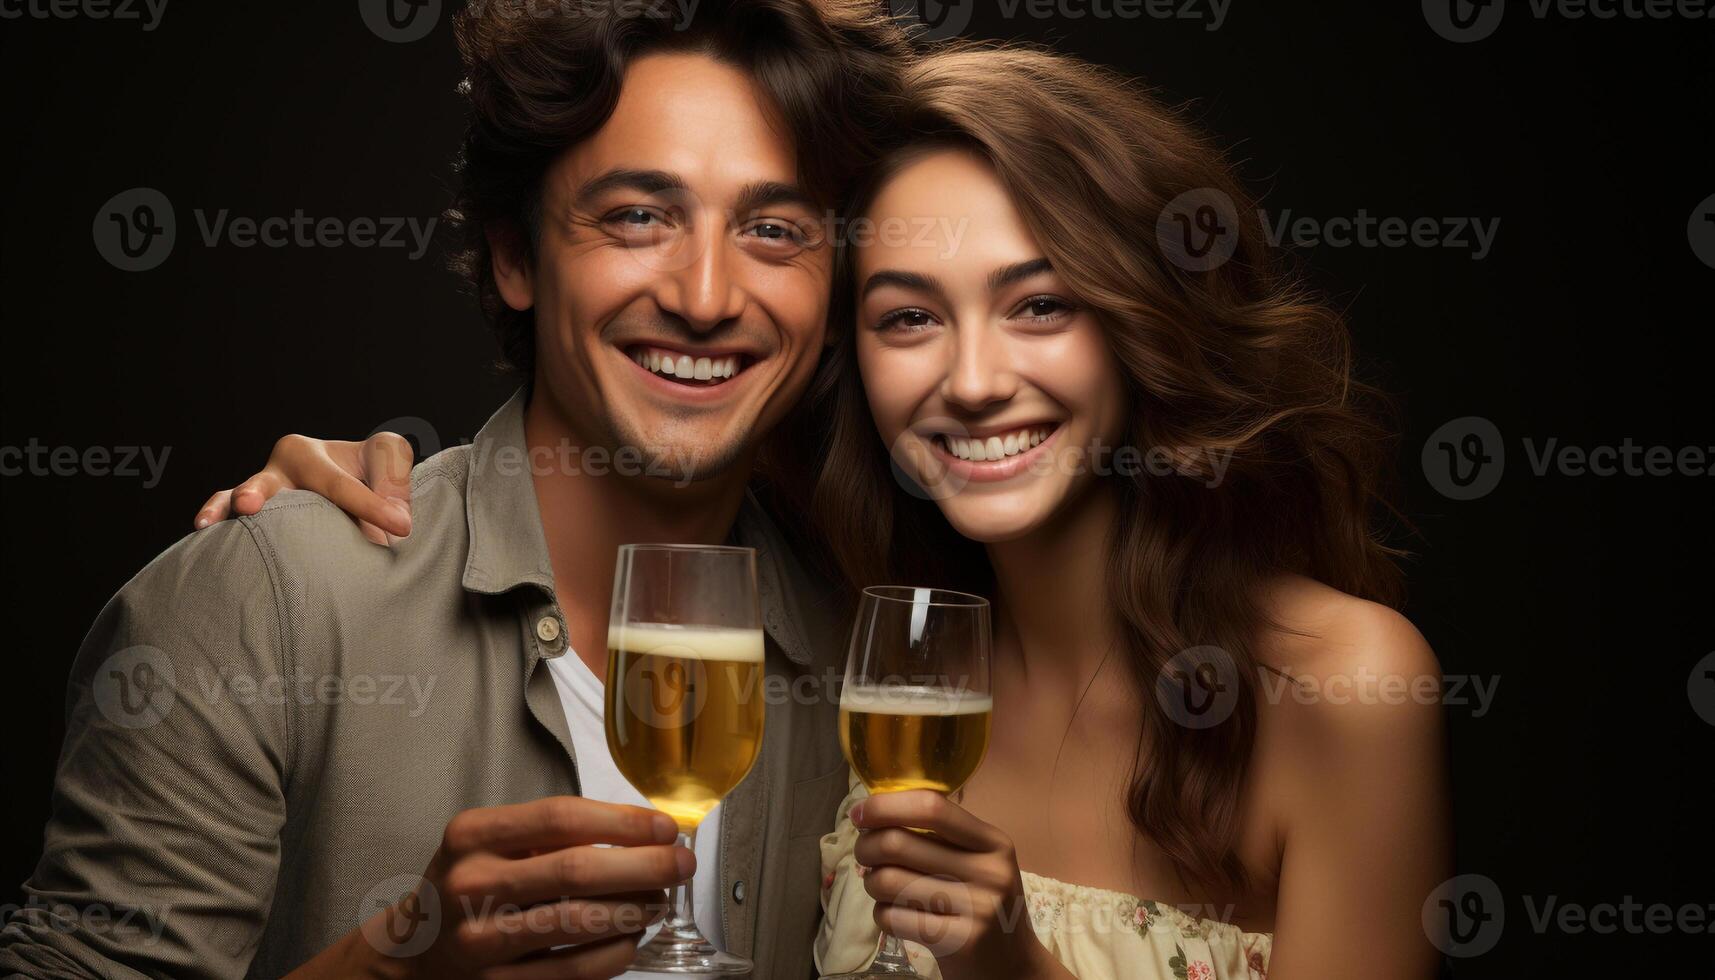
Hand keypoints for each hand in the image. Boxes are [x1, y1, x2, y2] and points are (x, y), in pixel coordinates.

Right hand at [194, 432, 415, 544]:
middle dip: (260, 494)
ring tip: (223, 517)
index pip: (339, 484)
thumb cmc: (367, 472)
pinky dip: (216, 521)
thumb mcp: (388, 458)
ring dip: (233, 509)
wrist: (347, 490)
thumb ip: (394, 478)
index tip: (403, 526)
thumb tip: (395, 518)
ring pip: (240, 501)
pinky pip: (228, 522)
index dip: (372, 506)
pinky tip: (203, 533)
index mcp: (306, 454)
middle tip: (249, 504)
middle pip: (269, 485)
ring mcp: (257, 500)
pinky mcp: (250, 524)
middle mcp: (274, 473)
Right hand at [344, 797, 692, 979]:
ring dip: (635, 911)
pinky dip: (615, 953)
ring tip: (660, 900)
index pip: (560, 818)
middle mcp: (471, 886)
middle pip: (576, 871)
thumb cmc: (469, 887)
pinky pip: (574, 971)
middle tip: (680, 864)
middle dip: (643, 866)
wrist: (412, 953)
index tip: (663, 827)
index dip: (622, 821)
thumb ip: (553, 834)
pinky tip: (631, 938)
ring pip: (580, 924)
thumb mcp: (491, 844)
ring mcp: (481, 942)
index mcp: (472, 836)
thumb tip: (642, 833)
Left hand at [851, 791, 1067, 979]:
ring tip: (880, 887)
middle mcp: (989, 872)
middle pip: (898, 843)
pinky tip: (893, 914)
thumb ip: (940, 836)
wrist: (1013, 966)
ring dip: (871, 882)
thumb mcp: (979, 862)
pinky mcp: (958, 942)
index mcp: (993, 842)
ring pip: (888, 881)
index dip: (886, 805)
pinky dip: (881, 914)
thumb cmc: (985, 904)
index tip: (860, 813)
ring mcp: (976, 909)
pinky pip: (892, 917)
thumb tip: (874, 813)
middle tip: (864, 855)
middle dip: (866, 847)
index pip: (932, 808)